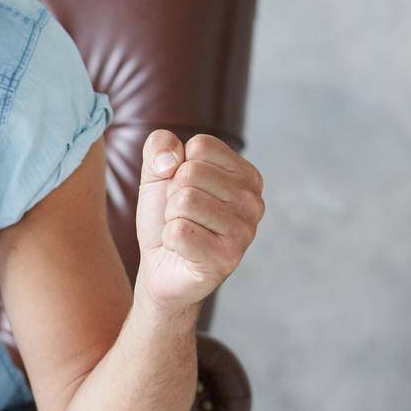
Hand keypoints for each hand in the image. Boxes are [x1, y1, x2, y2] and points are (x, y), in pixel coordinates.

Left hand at [133, 129, 265, 317]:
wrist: (160, 265)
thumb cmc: (166, 216)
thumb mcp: (157, 172)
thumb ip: (159, 145)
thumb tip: (171, 161)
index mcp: (247, 175)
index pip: (201, 146)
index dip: (178, 167)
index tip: (183, 189)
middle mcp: (254, 202)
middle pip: (191, 173)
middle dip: (172, 195)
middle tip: (182, 216)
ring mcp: (245, 232)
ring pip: (184, 202)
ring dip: (171, 218)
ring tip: (183, 231)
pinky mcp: (227, 258)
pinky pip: (178, 231)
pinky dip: (169, 239)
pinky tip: (183, 249)